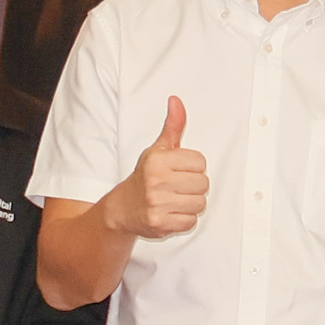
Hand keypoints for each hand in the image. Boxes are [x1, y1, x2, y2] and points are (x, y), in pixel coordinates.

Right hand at [100, 97, 209, 240]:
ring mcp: (157, 203)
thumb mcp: (157, 149)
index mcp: (158, 160)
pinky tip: (172, 213)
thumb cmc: (145, 176)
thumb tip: (176, 100)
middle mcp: (156, 181)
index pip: (200, 162)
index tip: (179, 171)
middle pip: (203, 183)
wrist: (122, 209)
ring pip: (200, 203)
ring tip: (175, 200)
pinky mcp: (160, 224)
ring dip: (191, 204)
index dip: (193, 167)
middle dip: (194, 186)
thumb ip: (172, 126)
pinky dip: (185, 220)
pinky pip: (191, 221)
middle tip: (178, 187)